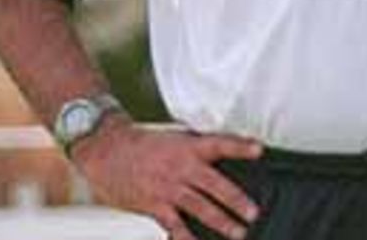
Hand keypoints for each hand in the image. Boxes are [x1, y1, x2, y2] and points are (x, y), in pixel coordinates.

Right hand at [71, 117, 261, 239]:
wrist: (107, 150)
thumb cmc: (141, 143)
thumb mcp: (174, 138)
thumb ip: (196, 148)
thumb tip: (220, 158)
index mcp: (188, 146)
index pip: (220, 143)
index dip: (240, 146)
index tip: (259, 150)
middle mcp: (181, 167)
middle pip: (214, 184)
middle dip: (236, 200)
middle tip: (253, 212)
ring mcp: (168, 187)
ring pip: (200, 207)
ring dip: (220, 221)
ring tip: (237, 232)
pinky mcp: (154, 205)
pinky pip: (173, 225)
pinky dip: (185, 238)